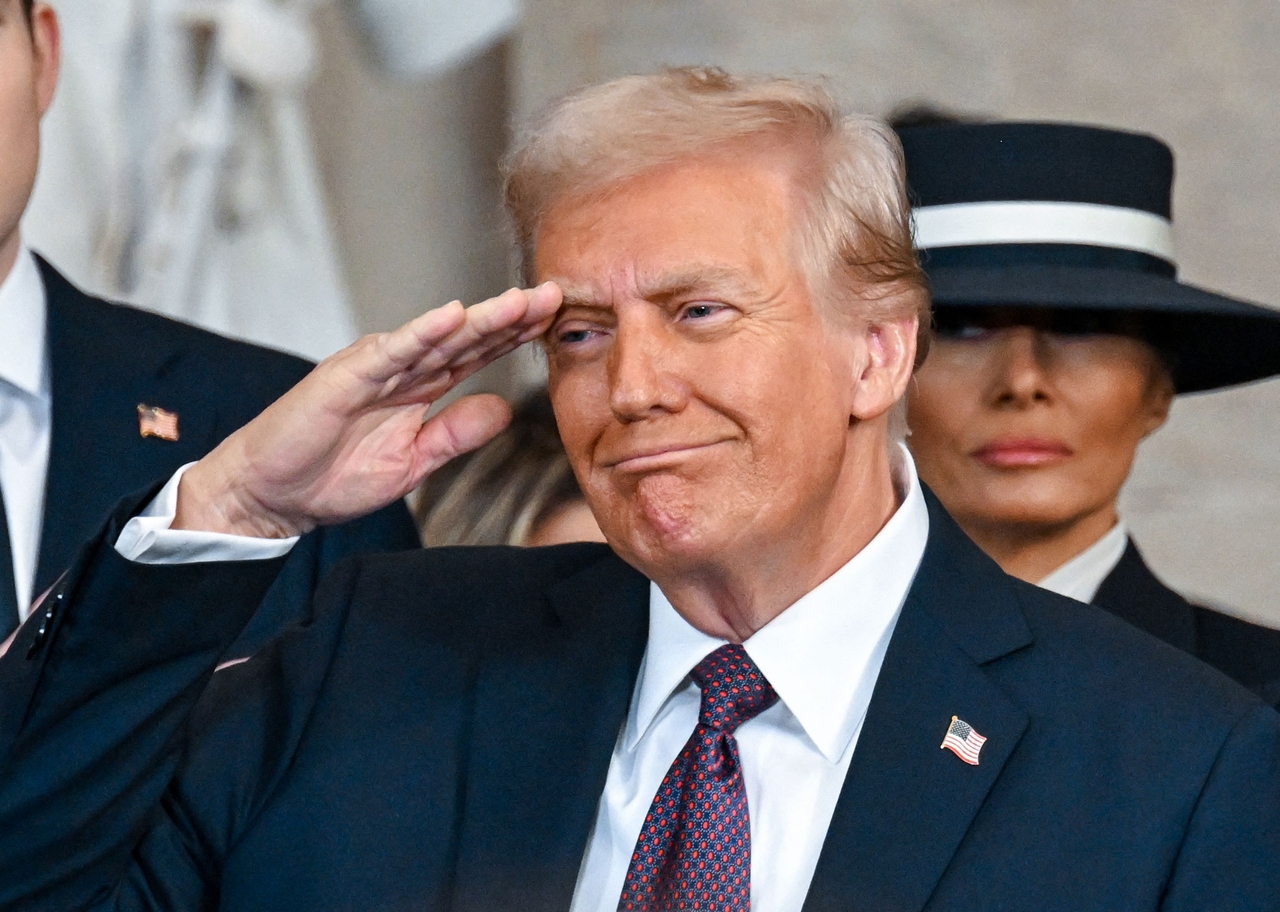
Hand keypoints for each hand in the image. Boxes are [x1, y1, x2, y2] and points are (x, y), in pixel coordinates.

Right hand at [174, 283, 562, 537]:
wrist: (272, 495)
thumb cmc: (333, 476)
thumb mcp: (414, 462)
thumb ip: (456, 433)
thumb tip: (506, 408)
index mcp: (420, 387)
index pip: (477, 353)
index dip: (516, 336)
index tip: (558, 320)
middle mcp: (402, 368)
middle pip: (466, 336)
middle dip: (511, 316)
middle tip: (555, 294)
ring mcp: (374, 368)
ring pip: (435, 337)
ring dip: (478, 317)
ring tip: (519, 301)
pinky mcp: (344, 376)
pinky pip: (390, 352)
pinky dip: (419, 333)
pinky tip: (450, 316)